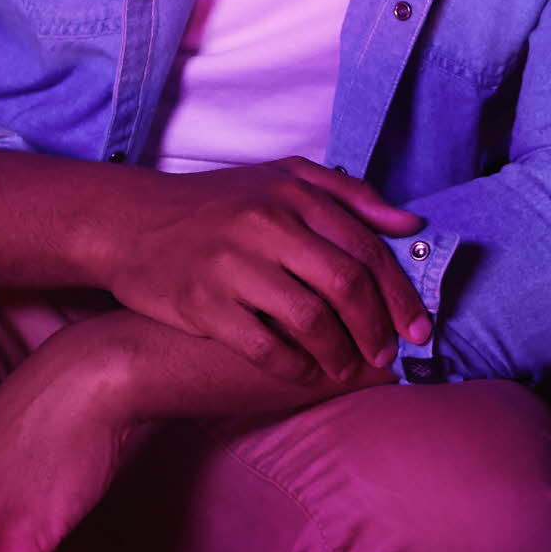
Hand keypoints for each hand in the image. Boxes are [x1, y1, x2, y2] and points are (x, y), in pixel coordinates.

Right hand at [86, 158, 429, 383]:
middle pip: (345, 285)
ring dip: (340, 354)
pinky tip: (304, 372)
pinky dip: (294, 367)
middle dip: (377, 328)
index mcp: (291, 194)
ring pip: (310, 320)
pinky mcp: (204, 303)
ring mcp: (233, 265)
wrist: (131, 224)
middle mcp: (265, 225)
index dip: (399, 293)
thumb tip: (410, 225)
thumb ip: (348, 196)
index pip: (364, 247)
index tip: (419, 326)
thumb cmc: (215, 204)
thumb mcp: (280, 179)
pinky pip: (265, 347)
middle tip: (389, 355)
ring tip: (348, 368)